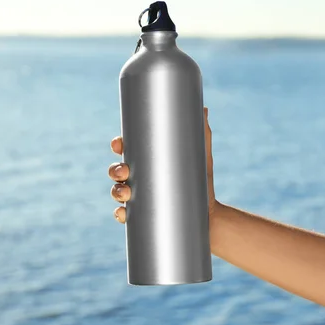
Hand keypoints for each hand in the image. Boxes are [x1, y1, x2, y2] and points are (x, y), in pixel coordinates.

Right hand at [108, 106, 219, 222]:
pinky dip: (120, 214)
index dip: (119, 145)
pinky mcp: (143, 216)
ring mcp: (140, 197)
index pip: (128, 149)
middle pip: (117, 170)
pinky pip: (125, 215)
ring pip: (118, 192)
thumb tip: (203, 109)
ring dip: (116, 191)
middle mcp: (140, 178)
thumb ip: (201, 132)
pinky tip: (123, 213)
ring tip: (126, 193)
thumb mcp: (202, 155)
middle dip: (115, 169)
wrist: (210, 213)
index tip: (119, 145)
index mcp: (149, 159)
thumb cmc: (203, 180)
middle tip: (124, 171)